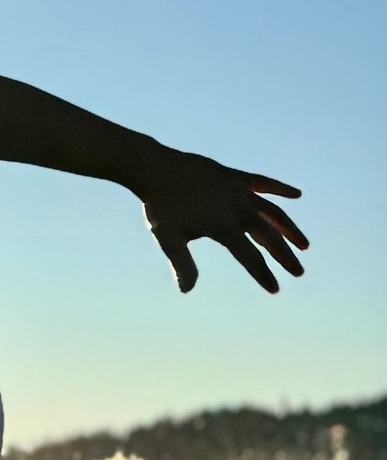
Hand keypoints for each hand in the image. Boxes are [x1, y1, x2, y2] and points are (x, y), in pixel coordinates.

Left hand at [131, 149, 307, 293]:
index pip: (249, 257)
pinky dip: (281, 188)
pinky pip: (264, 183)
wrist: (156, 168)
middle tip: (298, 272)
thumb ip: (182, 264)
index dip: (263, 275)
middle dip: (285, 256)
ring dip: (290, 229)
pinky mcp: (236, 177)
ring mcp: (240, 191)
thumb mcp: (168, 238)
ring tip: (304, 245)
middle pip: (269, 236)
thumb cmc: (160, 206)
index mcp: (223, 227)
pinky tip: (297, 194)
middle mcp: (238, 209)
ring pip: (273, 212)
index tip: (276, 289)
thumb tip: (186, 291)